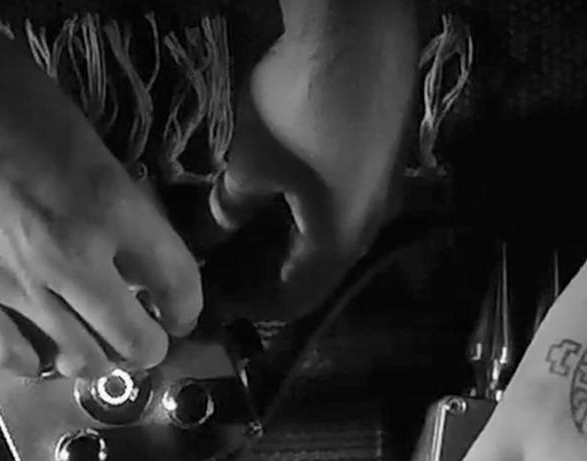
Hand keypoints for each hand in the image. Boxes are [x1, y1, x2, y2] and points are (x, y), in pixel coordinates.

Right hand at [0, 23, 199, 376]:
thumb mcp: (82, 136)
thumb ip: (112, 200)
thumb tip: (130, 249)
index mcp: (109, 204)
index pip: (175, 281)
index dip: (186, 305)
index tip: (178, 311)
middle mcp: (68, 255)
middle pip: (132, 337)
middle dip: (147, 344)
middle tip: (141, 336)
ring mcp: (10, 281)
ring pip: (75, 358)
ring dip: (95, 359)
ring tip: (92, 346)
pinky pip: (6, 355)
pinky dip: (31, 361)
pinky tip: (34, 350)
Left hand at [212, 5, 416, 317]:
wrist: (355, 28)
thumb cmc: (298, 105)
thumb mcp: (250, 164)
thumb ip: (228, 212)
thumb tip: (206, 239)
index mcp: (340, 240)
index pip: (291, 299)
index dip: (245, 306)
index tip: (206, 304)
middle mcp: (370, 224)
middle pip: (310, 272)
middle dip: (259, 274)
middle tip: (213, 269)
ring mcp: (380, 190)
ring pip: (323, 236)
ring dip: (277, 242)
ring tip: (230, 235)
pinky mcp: (379, 156)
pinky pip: (336, 204)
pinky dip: (297, 212)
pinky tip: (267, 195)